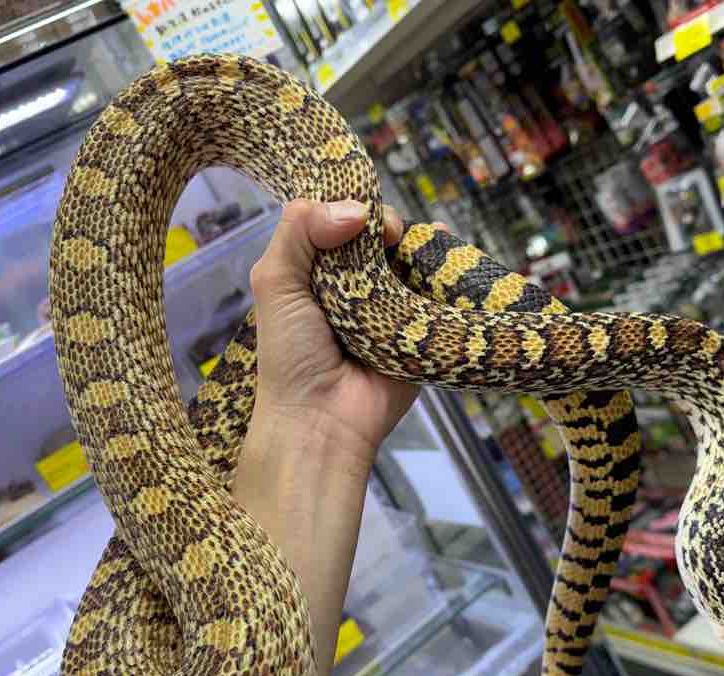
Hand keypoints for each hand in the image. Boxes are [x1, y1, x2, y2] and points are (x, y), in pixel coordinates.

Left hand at [248, 199, 420, 468]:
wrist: (323, 420)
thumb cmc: (291, 355)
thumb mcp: (275, 283)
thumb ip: (299, 231)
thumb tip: (356, 209)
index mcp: (315, 271)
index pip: (337, 220)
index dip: (350, 206)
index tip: (360, 213)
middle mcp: (353, 285)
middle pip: (378, 234)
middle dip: (386, 224)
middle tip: (389, 236)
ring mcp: (390, 306)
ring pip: (410, 258)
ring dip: (419, 241)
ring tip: (425, 238)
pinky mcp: (421, 328)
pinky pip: (437, 291)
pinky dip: (445, 270)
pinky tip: (448, 252)